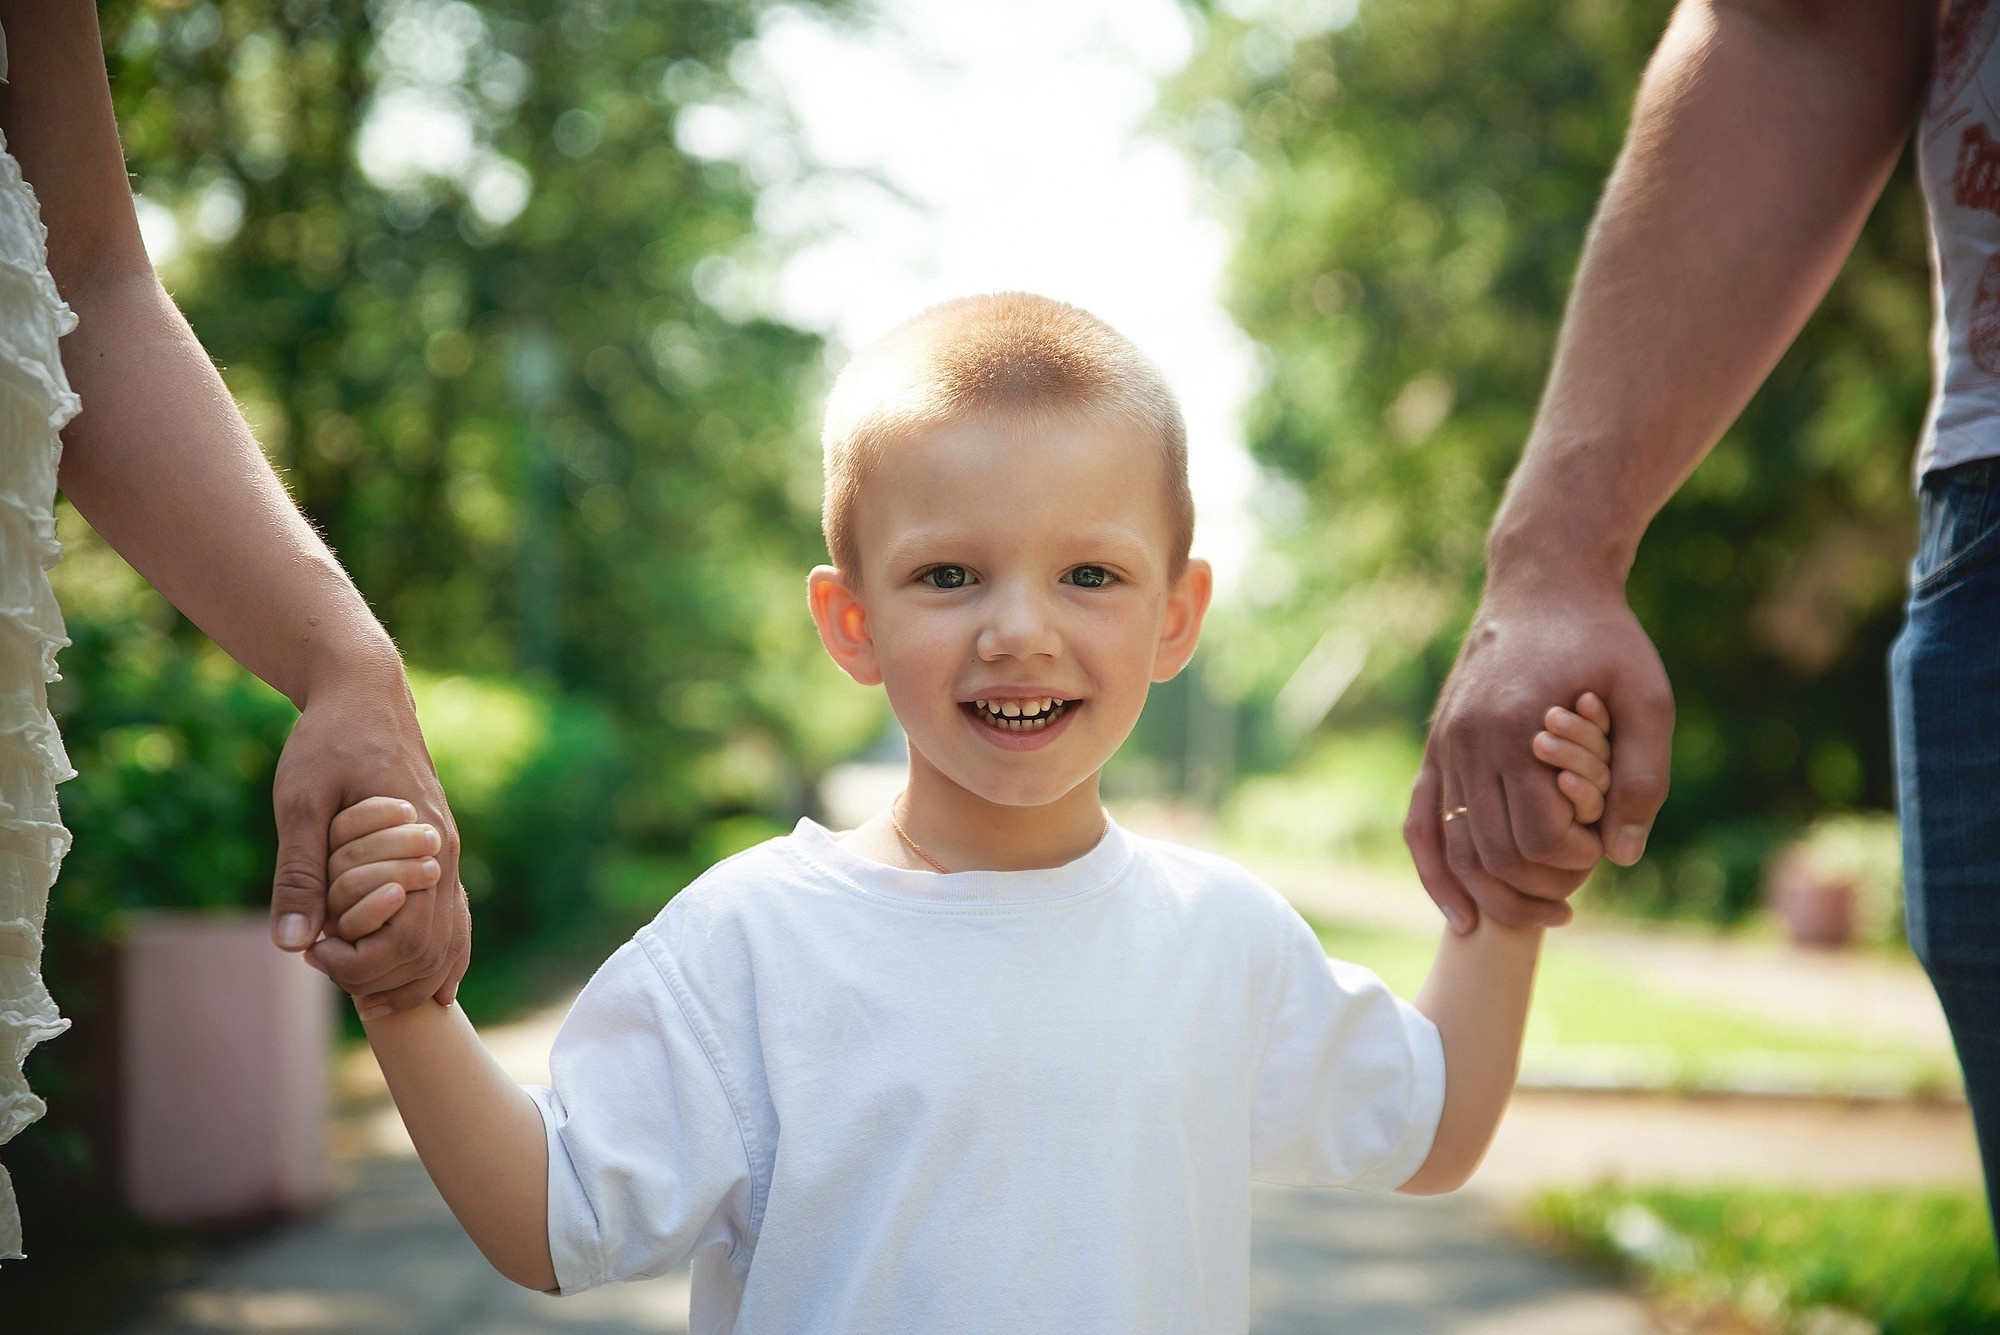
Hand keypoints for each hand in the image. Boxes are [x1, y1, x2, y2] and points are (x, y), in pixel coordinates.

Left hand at [266, 669, 469, 1013]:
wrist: (365, 691)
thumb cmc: (328, 740)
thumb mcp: (300, 801)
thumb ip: (299, 871)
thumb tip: (293, 944)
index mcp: (418, 844)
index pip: (410, 938)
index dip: (362, 963)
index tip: (314, 952)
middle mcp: (442, 854)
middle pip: (435, 949)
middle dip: (385, 979)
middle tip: (330, 972)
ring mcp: (446, 854)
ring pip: (452, 940)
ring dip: (416, 979)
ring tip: (372, 1001)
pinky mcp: (437, 852)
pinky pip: (455, 918)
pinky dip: (444, 958)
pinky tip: (428, 987)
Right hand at [1406, 577, 1671, 932]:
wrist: (1542, 582)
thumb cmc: (1604, 638)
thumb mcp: (1647, 697)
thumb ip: (1643, 777)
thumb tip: (1622, 855)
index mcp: (1518, 729)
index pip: (1542, 836)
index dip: (1580, 859)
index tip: (1606, 846)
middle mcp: (1469, 742)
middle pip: (1496, 854)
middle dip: (1541, 886)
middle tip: (1581, 889)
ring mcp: (1445, 746)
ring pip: (1457, 850)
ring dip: (1495, 895)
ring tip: (1542, 914)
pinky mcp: (1436, 747)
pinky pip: (1421, 825)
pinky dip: (1436, 875)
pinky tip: (1459, 916)